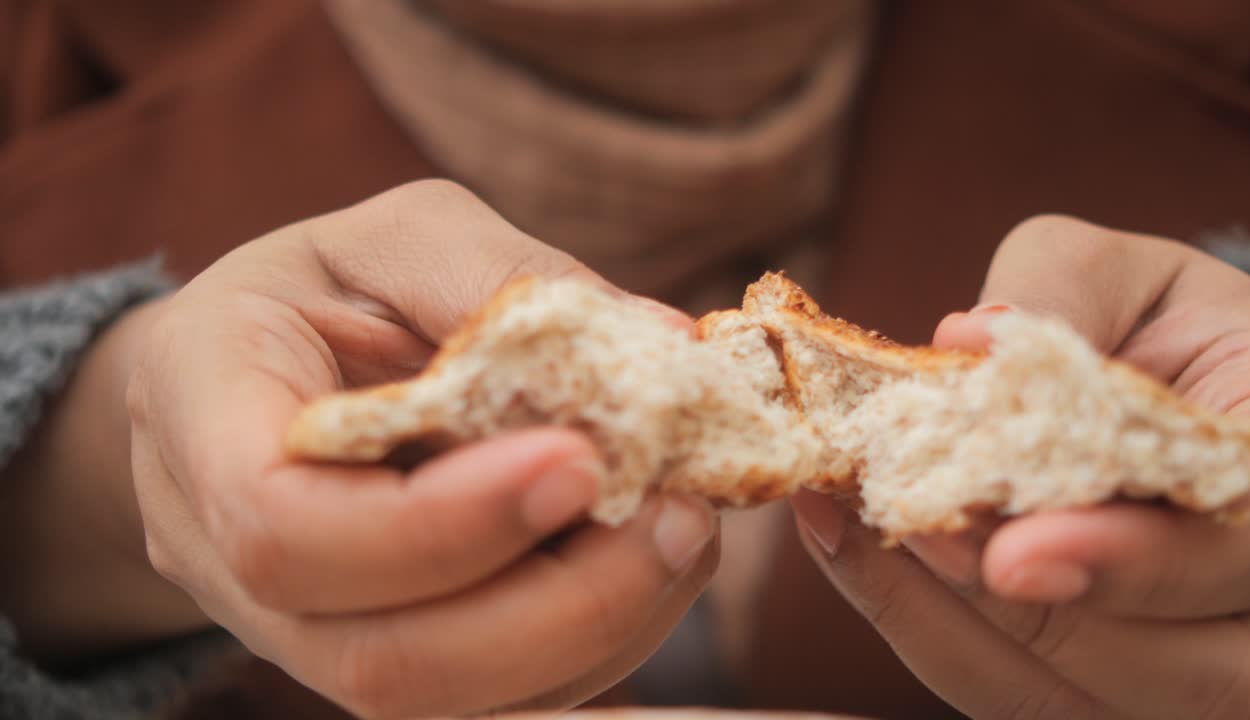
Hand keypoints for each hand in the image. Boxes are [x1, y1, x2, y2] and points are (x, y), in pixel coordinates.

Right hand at [127, 181, 717, 717]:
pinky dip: (597, 639)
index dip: (439, 523)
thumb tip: (665, 344)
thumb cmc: (328, 288)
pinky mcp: (389, 656)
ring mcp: (307, 633)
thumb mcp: (401, 237)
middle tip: (677, 516)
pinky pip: (493, 695)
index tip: (577, 461)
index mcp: (203, 424)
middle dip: (555, 603)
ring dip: (596, 628)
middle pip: (380, 657)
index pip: (284, 529)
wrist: (259, 372)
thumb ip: (509, 279)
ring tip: (683, 530)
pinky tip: (651, 559)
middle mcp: (233, 562)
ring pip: (445, 698)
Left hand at [793, 215, 1249, 718]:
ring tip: (843, 525)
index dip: (1135, 564)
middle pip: (1172, 669)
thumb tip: (966, 342)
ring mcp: (1198, 671)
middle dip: (1022, 609)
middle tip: (907, 528)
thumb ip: (1061, 293)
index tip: (1012, 549)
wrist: (1169, 398)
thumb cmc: (1157, 329)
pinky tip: (846, 546)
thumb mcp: (1128, 277)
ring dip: (946, 623)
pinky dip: (922, 629)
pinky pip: (1011, 695)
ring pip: (1075, 703)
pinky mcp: (1106, 692)